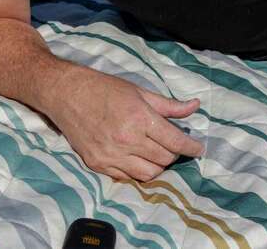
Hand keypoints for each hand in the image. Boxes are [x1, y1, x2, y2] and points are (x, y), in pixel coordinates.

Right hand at [47, 67, 203, 181]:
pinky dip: (137, 170)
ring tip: (158, 153)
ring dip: (158, 165)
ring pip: (148, 173)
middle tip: (174, 145)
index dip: (191, 147)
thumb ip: (169, 105)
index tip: (199, 149)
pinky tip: (138, 158)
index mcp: (140, 119)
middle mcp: (127, 140)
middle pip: (164, 159)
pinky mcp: (97, 164)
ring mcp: (110, 155)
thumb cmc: (105, 89)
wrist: (67, 94)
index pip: (175, 142)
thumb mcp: (140, 92)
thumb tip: (195, 106)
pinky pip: (126, 177)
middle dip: (175, 154)